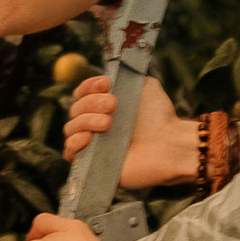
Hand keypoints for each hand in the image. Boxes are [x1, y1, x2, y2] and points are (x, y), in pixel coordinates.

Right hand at [63, 70, 202, 190]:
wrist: (170, 144)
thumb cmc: (160, 117)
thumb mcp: (145, 87)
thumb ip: (127, 77)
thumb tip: (109, 74)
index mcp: (105, 107)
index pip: (81, 94)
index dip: (88, 86)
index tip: (105, 84)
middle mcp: (96, 125)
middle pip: (75, 110)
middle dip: (91, 103)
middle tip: (113, 105)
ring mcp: (93, 145)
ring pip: (70, 129)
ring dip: (86, 121)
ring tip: (109, 123)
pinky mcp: (92, 165)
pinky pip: (69, 152)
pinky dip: (74, 142)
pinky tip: (89, 137)